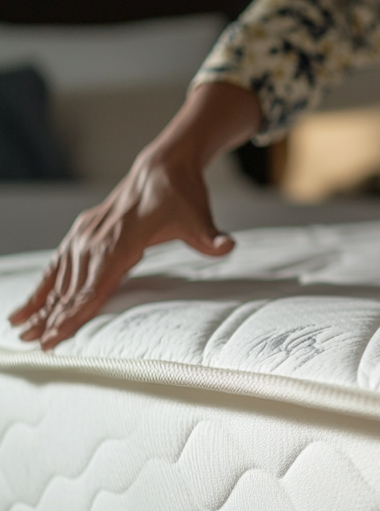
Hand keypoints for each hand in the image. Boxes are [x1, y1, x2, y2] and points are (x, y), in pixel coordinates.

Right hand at [8, 82, 260, 349]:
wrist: (164, 166)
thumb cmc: (182, 194)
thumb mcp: (200, 217)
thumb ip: (209, 237)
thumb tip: (227, 246)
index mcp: (122, 239)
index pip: (95, 285)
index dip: (75, 312)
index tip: (58, 335)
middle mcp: (98, 237)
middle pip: (72, 285)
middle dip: (51, 316)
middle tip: (34, 344)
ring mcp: (87, 233)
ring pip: (60, 275)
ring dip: (40, 303)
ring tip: (20, 330)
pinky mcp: (84, 232)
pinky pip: (58, 262)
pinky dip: (42, 284)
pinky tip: (27, 304)